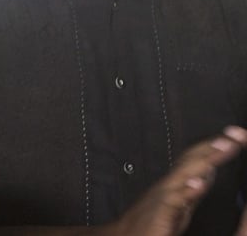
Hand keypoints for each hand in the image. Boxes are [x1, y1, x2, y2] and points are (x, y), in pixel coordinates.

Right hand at [108, 126, 246, 235]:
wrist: (125, 235)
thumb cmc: (153, 221)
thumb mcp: (180, 203)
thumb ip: (194, 188)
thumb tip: (209, 172)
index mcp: (176, 181)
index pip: (197, 157)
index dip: (215, 145)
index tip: (234, 135)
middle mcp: (170, 184)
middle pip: (193, 159)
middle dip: (214, 146)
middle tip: (235, 134)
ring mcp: (164, 195)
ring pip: (186, 173)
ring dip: (205, 159)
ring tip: (223, 147)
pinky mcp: (160, 211)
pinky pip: (174, 199)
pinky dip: (186, 190)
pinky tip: (198, 183)